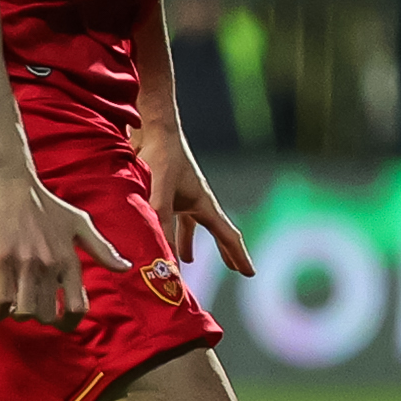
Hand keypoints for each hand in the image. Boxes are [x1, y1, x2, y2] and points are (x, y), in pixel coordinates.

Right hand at [0, 172, 126, 324]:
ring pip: (25, 311)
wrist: (11, 184)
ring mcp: (24, 264)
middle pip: (47, 314)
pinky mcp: (0, 260)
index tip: (63, 324)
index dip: (70, 322)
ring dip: (20, 315)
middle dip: (42, 319)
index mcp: (70, 259)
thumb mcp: (80, 224)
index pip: (77, 305)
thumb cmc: (46, 204)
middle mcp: (50, 265)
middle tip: (36, 313)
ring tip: (17, 308)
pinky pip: (2, 299)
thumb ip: (102, 249)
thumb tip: (125, 268)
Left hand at [137, 134, 254, 280]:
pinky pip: (170, 217)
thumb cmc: (160, 156)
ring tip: (188, 261)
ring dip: (189, 244)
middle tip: (236, 269)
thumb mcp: (160, 192)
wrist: (151, 127)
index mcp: (204, 202)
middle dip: (226, 252)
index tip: (250, 273)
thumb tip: (164, 255)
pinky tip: (157, 234)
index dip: (239, 255)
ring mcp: (181, 195)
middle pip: (216, 232)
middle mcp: (196, 200)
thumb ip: (161, 222)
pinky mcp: (164, 190)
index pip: (227, 234)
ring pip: (191, 226)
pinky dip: (167, 230)